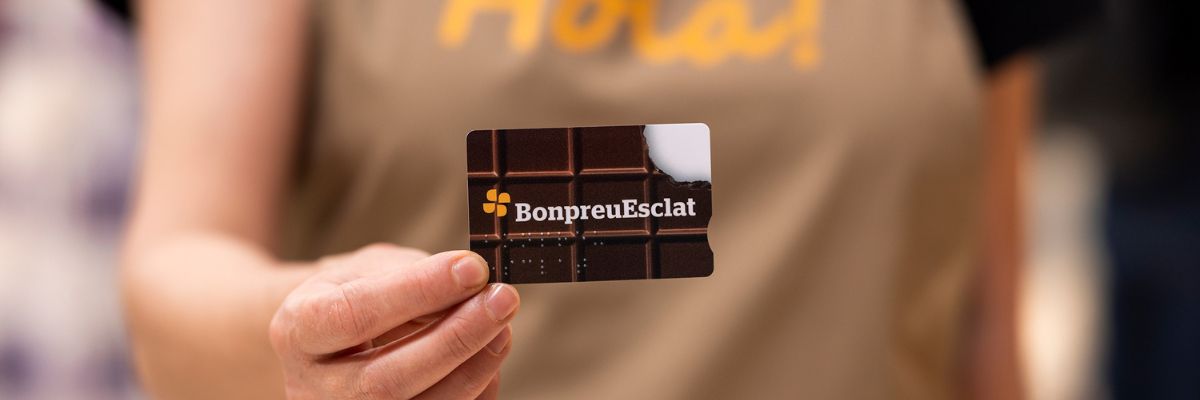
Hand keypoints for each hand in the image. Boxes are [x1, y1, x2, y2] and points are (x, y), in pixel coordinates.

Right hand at [269, 244, 518, 398]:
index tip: (472, 268)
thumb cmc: (354, 294)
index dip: (419, 291)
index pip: (355, 314)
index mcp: (297, 330)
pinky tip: (488, 354)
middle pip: (387, 379)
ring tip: (502, 325)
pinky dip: (475, 388)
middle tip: (502, 299)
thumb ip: (415, 275)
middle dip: (456, 337)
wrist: (332, 337)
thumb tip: (474, 285)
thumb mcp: (370, 269)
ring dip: (474, 366)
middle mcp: (312, 386)